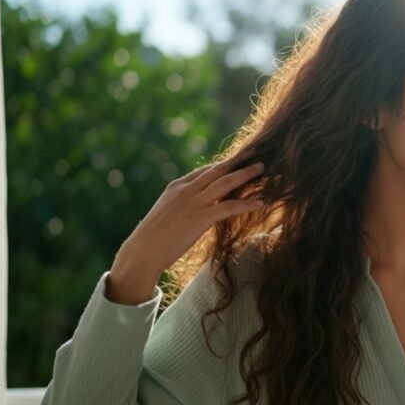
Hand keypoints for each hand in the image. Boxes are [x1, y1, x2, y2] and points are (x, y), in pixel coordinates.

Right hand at [107, 148, 265, 302]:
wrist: (142, 252)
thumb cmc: (154, 238)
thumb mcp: (168, 213)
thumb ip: (184, 205)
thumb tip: (200, 208)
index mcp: (177, 186)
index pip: (205, 170)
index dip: (224, 164)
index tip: (239, 160)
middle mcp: (186, 190)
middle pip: (217, 170)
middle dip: (238, 161)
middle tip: (256, 152)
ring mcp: (193, 203)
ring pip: (225, 182)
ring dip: (245, 174)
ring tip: (262, 168)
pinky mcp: (200, 218)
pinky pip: (228, 207)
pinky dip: (246, 204)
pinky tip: (260, 203)